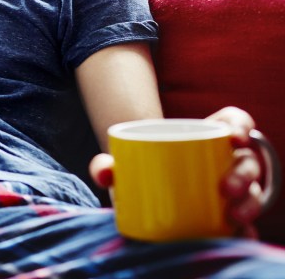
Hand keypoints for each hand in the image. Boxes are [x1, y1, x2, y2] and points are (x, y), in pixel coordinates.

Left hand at [89, 106, 266, 238]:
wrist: (139, 194)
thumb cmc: (137, 169)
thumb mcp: (123, 162)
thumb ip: (107, 163)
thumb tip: (105, 173)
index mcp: (207, 137)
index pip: (234, 122)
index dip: (239, 125)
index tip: (232, 137)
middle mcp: (225, 161)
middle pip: (246, 161)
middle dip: (243, 174)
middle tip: (226, 188)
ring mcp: (231, 188)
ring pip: (252, 192)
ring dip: (248, 204)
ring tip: (232, 215)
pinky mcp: (228, 215)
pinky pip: (246, 222)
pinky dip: (246, 229)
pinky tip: (240, 235)